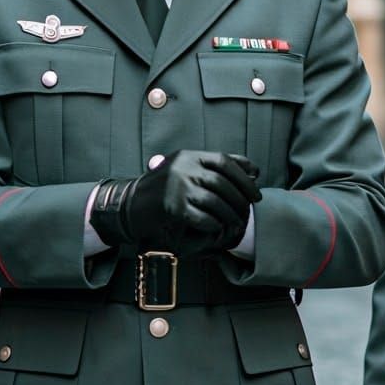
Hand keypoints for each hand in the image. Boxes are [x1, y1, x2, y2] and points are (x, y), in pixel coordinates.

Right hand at [91, 151, 261, 255]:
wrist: (129, 205)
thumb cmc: (164, 189)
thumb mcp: (186, 169)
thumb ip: (215, 168)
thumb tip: (253, 171)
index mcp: (188, 155)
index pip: (224, 161)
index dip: (244, 176)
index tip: (256, 192)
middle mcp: (182, 167)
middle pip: (222, 182)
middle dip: (241, 198)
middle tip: (249, 210)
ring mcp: (176, 187)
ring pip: (215, 201)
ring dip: (229, 214)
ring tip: (236, 223)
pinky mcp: (172, 207)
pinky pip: (202, 217)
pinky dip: (214, 224)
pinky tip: (217, 228)